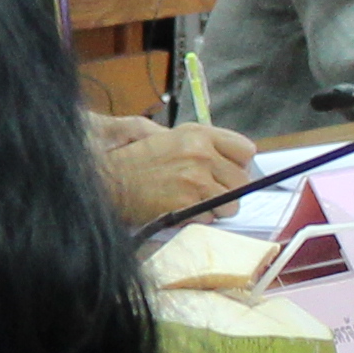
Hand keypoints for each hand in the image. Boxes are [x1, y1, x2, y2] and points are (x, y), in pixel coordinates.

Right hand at [92, 114, 257, 223]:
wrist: (108, 182)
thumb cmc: (132, 162)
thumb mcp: (165, 137)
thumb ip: (197, 144)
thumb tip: (228, 161)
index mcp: (198, 134)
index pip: (245, 150)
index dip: (239, 165)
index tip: (227, 172)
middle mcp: (201, 153)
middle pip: (242, 180)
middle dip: (229, 190)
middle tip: (209, 193)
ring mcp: (196, 179)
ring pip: (232, 203)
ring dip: (217, 208)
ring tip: (195, 203)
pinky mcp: (188, 203)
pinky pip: (211, 217)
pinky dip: (199, 219)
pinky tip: (181, 210)